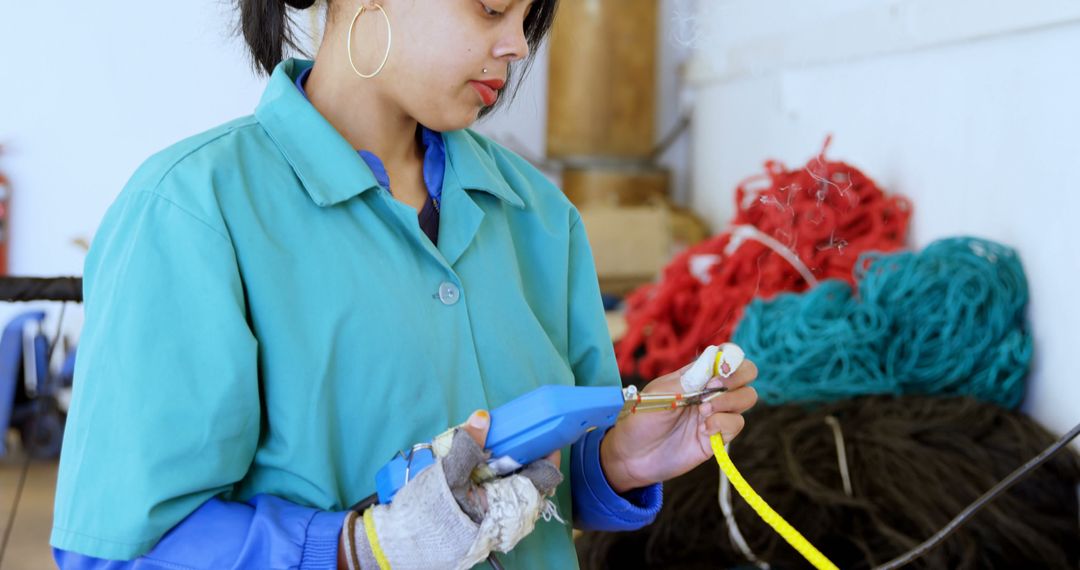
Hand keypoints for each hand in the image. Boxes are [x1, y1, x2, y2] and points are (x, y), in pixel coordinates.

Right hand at [339, 411, 563, 569]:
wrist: (401, 544)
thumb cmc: (425, 511)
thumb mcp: (446, 472)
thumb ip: (467, 444)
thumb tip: (483, 417)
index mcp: (506, 505)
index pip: (544, 477)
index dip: (547, 453)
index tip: (544, 434)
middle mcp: (508, 518)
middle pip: (532, 482)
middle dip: (525, 458)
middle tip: (514, 438)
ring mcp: (499, 524)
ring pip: (517, 490)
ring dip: (510, 469)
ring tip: (495, 451)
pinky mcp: (486, 526)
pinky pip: (503, 499)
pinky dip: (497, 482)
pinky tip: (482, 470)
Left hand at [599, 359, 758, 492]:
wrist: (632, 456)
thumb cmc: (641, 419)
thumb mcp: (660, 393)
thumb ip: (688, 380)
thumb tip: (714, 363)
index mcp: (695, 375)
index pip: (726, 356)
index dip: (730, 359)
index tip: (717, 371)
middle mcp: (710, 391)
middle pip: (746, 374)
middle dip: (737, 378)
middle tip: (713, 389)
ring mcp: (716, 413)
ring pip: (747, 397)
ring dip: (729, 401)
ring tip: (703, 412)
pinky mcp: (718, 436)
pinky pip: (737, 423)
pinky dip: (724, 424)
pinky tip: (704, 430)